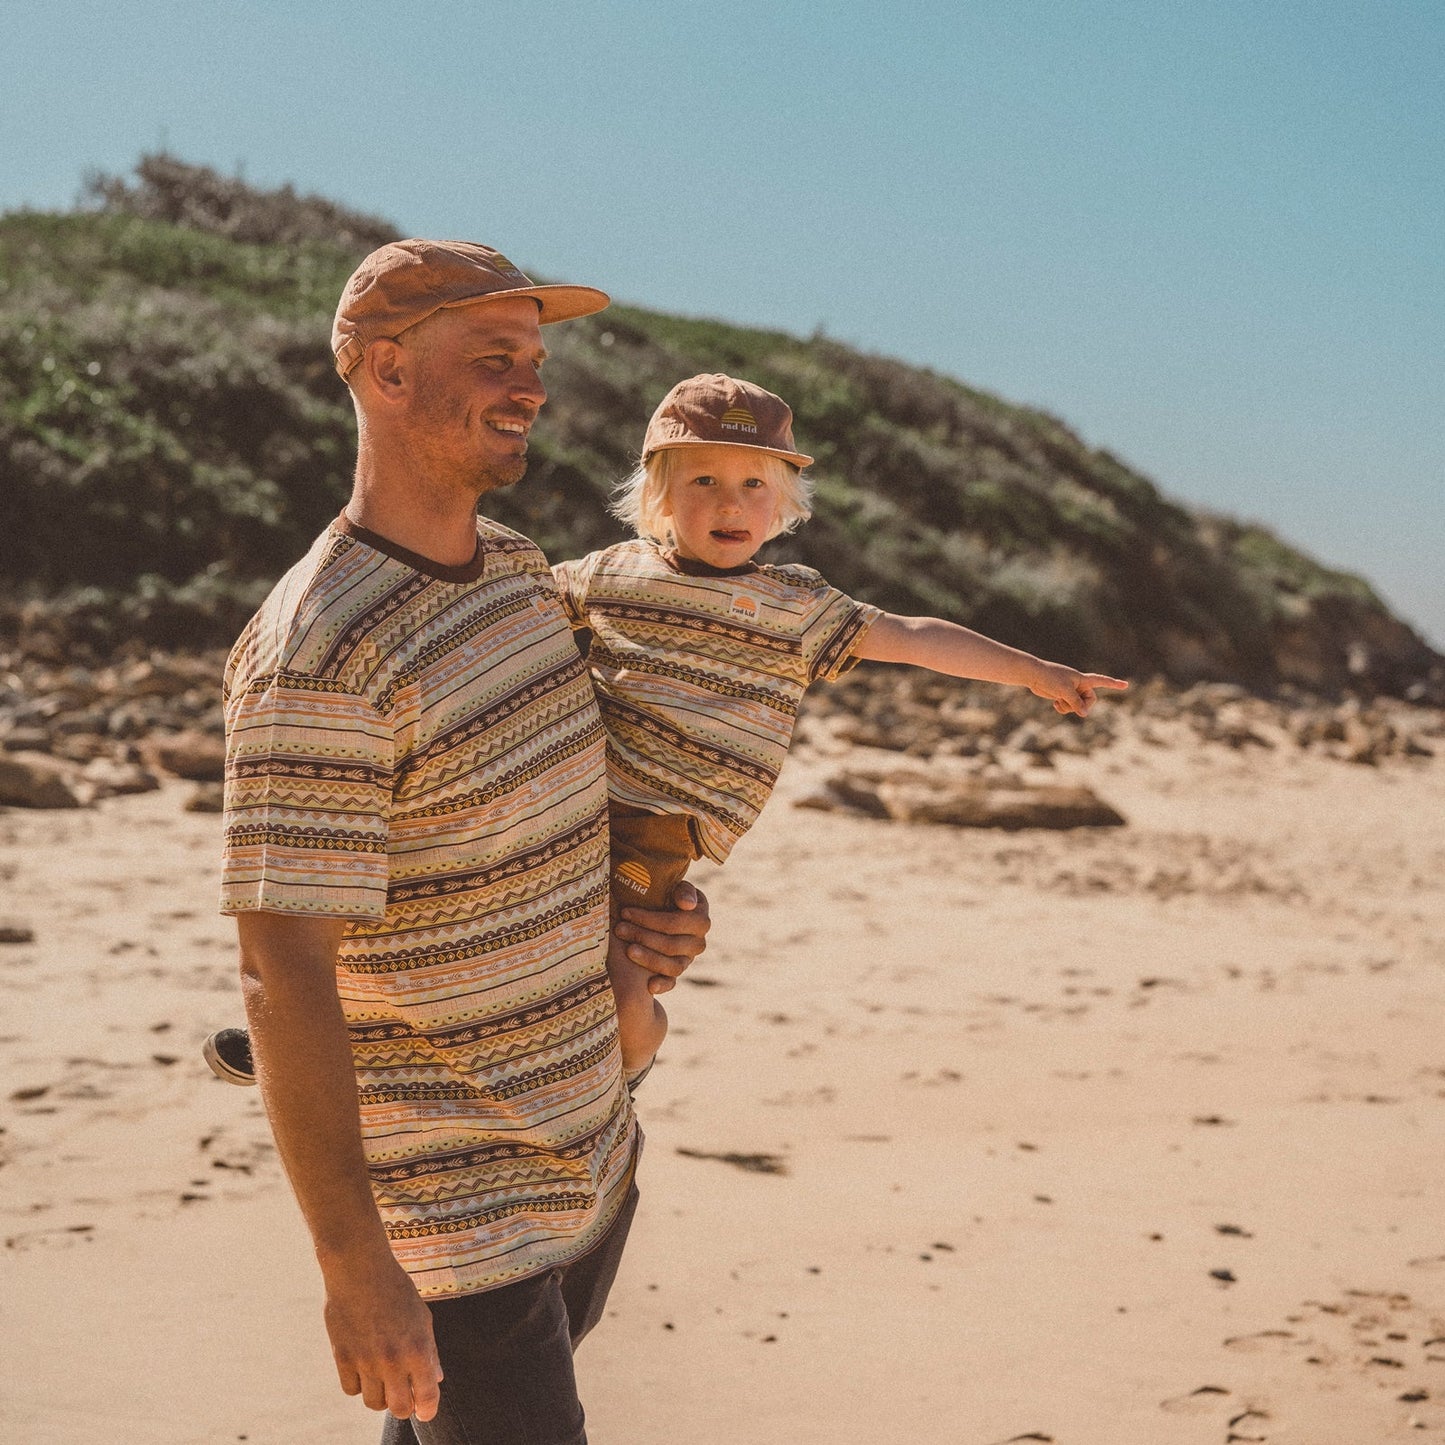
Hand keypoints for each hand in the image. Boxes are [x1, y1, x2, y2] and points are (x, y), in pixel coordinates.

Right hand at [323, 1250, 442, 1421]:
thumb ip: (429, 1351)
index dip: (427, 1410)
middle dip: (404, 1406)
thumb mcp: (422, 1316)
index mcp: (418, 1349)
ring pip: (374, 1403)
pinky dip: (358, 1384)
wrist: (360, 1270)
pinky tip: (363, 1368)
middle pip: (399, 1408)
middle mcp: (393, 1360)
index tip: (425, 1412)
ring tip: (384, 1379)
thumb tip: (436, 1379)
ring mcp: (366, 1361)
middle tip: (404, 1395)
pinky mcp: (342, 1358)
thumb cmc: (396, 1290)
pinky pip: (351, 1390)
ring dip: (381, 1396)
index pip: (427, 1396)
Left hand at [616, 881, 710, 995]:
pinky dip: (663, 985)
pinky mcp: (677, 972)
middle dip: (642, 936)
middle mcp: (698, 942)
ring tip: (628, 950)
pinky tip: (649, 986)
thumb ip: (684, 891)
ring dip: (649, 959)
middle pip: (671, 945)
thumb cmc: (667, 894)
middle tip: (619, 929)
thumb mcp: (676, 887)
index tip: (626, 912)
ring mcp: (688, 959)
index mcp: (701, 919)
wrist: (664, 909)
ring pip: (673, 966)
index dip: (650, 919)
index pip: (676, 923)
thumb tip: (687, 905)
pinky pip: (673, 982)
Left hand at [1030, 662, 1128, 717]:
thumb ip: (1076, 703)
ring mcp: (1070, 690)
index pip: (1102, 681)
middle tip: (1072, 705)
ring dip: (1070, 708)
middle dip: (1082, 706)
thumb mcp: (1065, 692)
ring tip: (1059, 701)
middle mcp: (1079, 684)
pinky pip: (1068, 707)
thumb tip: (1085, 714)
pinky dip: (1063, 707)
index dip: (1113, 684)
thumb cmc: (1050, 678)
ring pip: (1078, 706)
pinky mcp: (1062, 695)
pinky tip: (1055, 704)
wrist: (1033, 675)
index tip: (1126, 685)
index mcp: (1083, 679)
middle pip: (1090, 700)